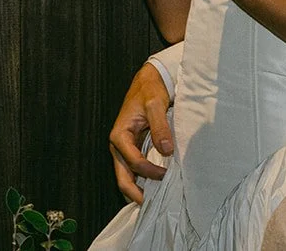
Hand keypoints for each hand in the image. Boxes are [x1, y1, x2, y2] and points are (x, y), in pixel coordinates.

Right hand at [109, 62, 173, 200]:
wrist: (148, 82)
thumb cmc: (149, 91)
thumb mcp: (155, 105)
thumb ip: (160, 127)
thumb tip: (166, 151)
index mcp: (119, 135)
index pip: (133, 162)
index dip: (149, 172)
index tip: (166, 174)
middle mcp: (119, 145)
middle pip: (122, 177)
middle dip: (135, 193)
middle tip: (152, 204)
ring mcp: (125, 149)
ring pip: (127, 176)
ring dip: (139, 188)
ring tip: (156, 199)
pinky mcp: (133, 149)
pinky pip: (135, 169)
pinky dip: (143, 179)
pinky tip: (156, 186)